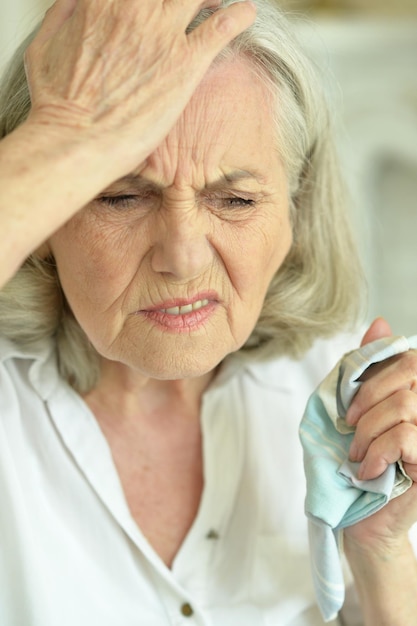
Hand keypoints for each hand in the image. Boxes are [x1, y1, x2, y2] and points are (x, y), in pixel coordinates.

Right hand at [24, 0, 255, 166]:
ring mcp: (162, 32)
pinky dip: (239, 14)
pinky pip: (223, 25)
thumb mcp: (43, 47)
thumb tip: (74, 1)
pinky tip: (246, 13)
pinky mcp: (185, 63)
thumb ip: (62, 15)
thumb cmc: (55, 104)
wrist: (75, 141)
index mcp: (101, 0)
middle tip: (186, 3)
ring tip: (214, 2)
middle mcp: (134, 7)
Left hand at [344, 318, 416, 550]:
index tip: (350, 408)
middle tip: (350, 428)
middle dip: (368, 399)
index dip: (374, 375)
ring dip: (368, 431)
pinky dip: (378, 452)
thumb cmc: (354, 460)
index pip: (408, 358)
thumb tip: (380, 321)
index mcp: (415, 395)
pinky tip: (370, 471)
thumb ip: (367, 366)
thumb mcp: (352, 407)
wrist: (359, 517)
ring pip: (405, 405)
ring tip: (358, 455)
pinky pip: (407, 437)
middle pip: (409, 372)